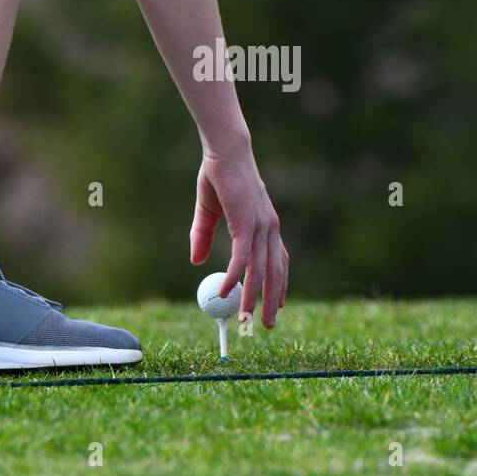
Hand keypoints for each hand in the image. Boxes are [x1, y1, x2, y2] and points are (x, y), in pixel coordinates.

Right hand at [189, 148, 288, 326]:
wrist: (223, 151)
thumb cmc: (218, 176)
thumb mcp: (208, 212)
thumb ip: (203, 236)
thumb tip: (196, 262)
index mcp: (267, 224)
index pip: (280, 260)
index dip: (279, 284)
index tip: (277, 304)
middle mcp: (270, 229)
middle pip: (275, 272)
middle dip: (271, 300)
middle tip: (266, 324)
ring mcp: (261, 227)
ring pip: (259, 271)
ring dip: (253, 297)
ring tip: (246, 319)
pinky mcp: (247, 224)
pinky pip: (242, 259)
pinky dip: (235, 277)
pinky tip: (226, 293)